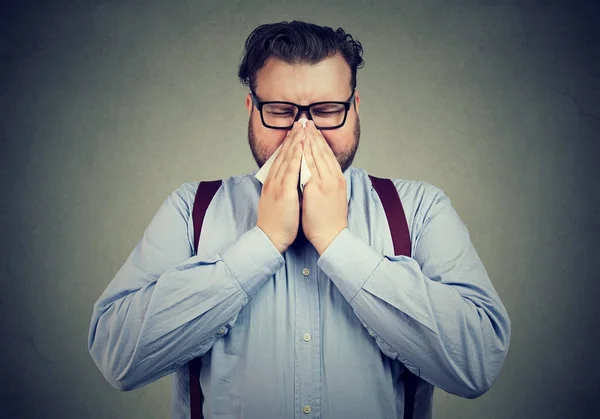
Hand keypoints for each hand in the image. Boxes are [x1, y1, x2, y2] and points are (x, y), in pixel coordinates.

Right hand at [256, 121, 304, 252]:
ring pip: (287, 158)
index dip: (290, 143)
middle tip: (301, 121)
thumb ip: (284, 187)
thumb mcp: (278, 200)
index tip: (298, 131)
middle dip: (294, 136)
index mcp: (274, 182)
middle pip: (284, 153)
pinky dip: (296, 157)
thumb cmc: (277, 222)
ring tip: (303, 127)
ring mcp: (278, 185)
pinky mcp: (283, 192)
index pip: (282, 157)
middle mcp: (274, 180)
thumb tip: (292, 179)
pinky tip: (301, 146)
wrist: (270, 238)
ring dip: (295, 141)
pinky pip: (291, 171)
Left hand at [301, 121, 347, 254]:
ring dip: (309, 139)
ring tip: (303, 127)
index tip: (312, 129)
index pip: (327, 154)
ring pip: (317, 155)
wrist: (331, 236)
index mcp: (336, 179)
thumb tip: (318, 175)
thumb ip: (326, 183)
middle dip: (314, 135)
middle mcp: (333, 177)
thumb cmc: (328, 220)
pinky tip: (301, 143)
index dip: (319, 140)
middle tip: (306, 121)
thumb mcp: (331, 197)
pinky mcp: (319, 188)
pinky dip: (306, 153)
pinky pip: (311, 165)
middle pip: (323, 151)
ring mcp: (327, 182)